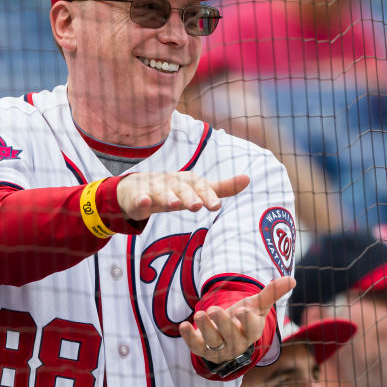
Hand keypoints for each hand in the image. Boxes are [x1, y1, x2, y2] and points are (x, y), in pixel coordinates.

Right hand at [116, 172, 249, 220]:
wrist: (137, 188)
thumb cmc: (173, 189)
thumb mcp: (197, 189)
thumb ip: (221, 188)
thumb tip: (248, 179)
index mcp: (188, 181)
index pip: (200, 187)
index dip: (208, 196)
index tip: (215, 207)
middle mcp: (172, 182)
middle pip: (182, 190)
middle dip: (189, 197)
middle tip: (197, 206)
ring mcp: (154, 189)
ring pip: (162, 193)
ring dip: (168, 197)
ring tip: (175, 204)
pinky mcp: (138, 197)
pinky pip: (139, 198)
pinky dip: (142, 199)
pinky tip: (145, 202)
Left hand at [179, 276, 295, 362]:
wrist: (226, 334)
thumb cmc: (243, 318)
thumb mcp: (256, 305)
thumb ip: (271, 293)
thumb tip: (291, 279)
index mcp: (252, 331)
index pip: (252, 329)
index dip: (247, 321)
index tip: (242, 311)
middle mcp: (237, 343)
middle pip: (231, 336)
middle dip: (223, 324)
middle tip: (214, 310)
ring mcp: (219, 349)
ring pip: (213, 342)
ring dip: (205, 328)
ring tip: (200, 313)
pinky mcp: (203, 350)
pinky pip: (196, 347)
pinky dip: (189, 337)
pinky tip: (184, 325)